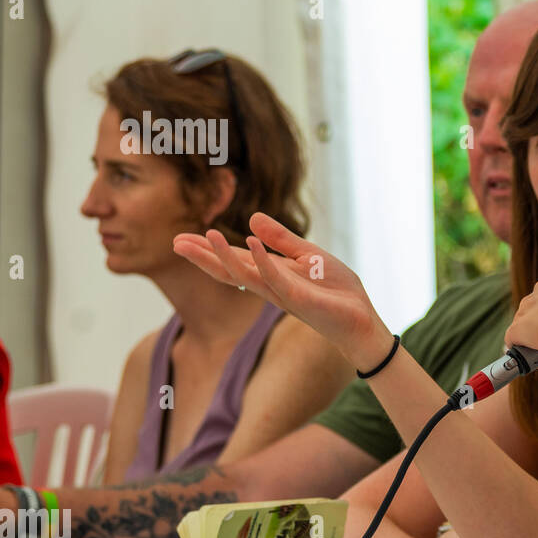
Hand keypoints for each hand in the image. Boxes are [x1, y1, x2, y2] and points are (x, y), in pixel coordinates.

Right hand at [174, 212, 391, 369]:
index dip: (209, 250)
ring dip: (225, 256)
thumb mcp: (308, 256)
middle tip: (175, 243)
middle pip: (230, 271)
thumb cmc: (336, 290)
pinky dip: (262, 261)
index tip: (180, 239)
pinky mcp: (299, 299)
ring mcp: (282, 294)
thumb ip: (282, 240)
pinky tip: (250, 242)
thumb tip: (252, 219)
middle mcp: (271, 287)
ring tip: (206, 235)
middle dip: (203, 257)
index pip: (234, 261)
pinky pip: (276, 278)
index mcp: (272, 275)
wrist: (362, 319)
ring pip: (246, 275)